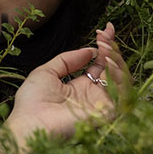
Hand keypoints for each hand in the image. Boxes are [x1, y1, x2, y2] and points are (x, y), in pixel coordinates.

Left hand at [8, 22, 129, 143]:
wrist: (29, 124)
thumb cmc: (32, 102)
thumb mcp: (46, 72)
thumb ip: (67, 60)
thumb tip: (89, 50)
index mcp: (80, 87)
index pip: (99, 63)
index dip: (104, 46)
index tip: (105, 29)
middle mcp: (94, 94)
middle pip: (113, 68)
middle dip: (112, 48)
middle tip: (105, 33)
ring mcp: (102, 104)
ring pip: (121, 78)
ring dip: (116, 59)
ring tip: (104, 46)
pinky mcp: (107, 113)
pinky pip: (123, 93)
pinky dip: (119, 75)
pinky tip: (107, 61)